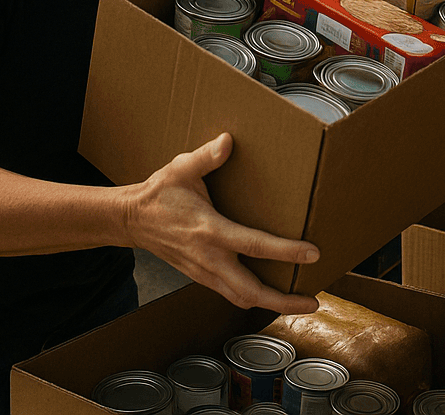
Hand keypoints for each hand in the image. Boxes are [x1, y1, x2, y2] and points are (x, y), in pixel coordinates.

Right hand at [126, 133, 319, 313]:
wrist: (131, 220)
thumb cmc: (159, 194)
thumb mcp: (180, 169)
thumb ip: (206, 156)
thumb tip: (228, 140)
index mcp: (210, 230)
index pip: (255, 245)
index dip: (286, 252)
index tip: (312, 254)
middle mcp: (209, 257)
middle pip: (251, 291)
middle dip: (283, 300)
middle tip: (313, 301)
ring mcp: (204, 272)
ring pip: (242, 299)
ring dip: (271, 304)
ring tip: (299, 303)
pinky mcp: (201, 277)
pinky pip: (231, 294)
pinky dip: (254, 298)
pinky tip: (271, 294)